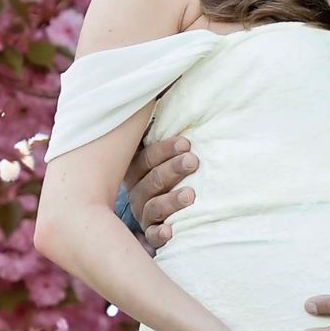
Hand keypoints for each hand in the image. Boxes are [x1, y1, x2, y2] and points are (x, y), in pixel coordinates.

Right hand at [124, 129, 194, 250]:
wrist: (152, 215)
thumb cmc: (169, 175)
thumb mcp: (163, 155)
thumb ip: (165, 135)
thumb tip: (170, 93)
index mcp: (136, 170)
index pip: (146, 158)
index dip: (165, 150)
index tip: (186, 143)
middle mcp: (136, 192)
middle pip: (152, 180)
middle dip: (173, 169)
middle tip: (193, 161)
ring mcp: (142, 214)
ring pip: (153, 206)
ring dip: (170, 200)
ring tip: (190, 195)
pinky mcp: (150, 235)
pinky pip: (152, 237)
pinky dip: (160, 234)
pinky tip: (171, 230)